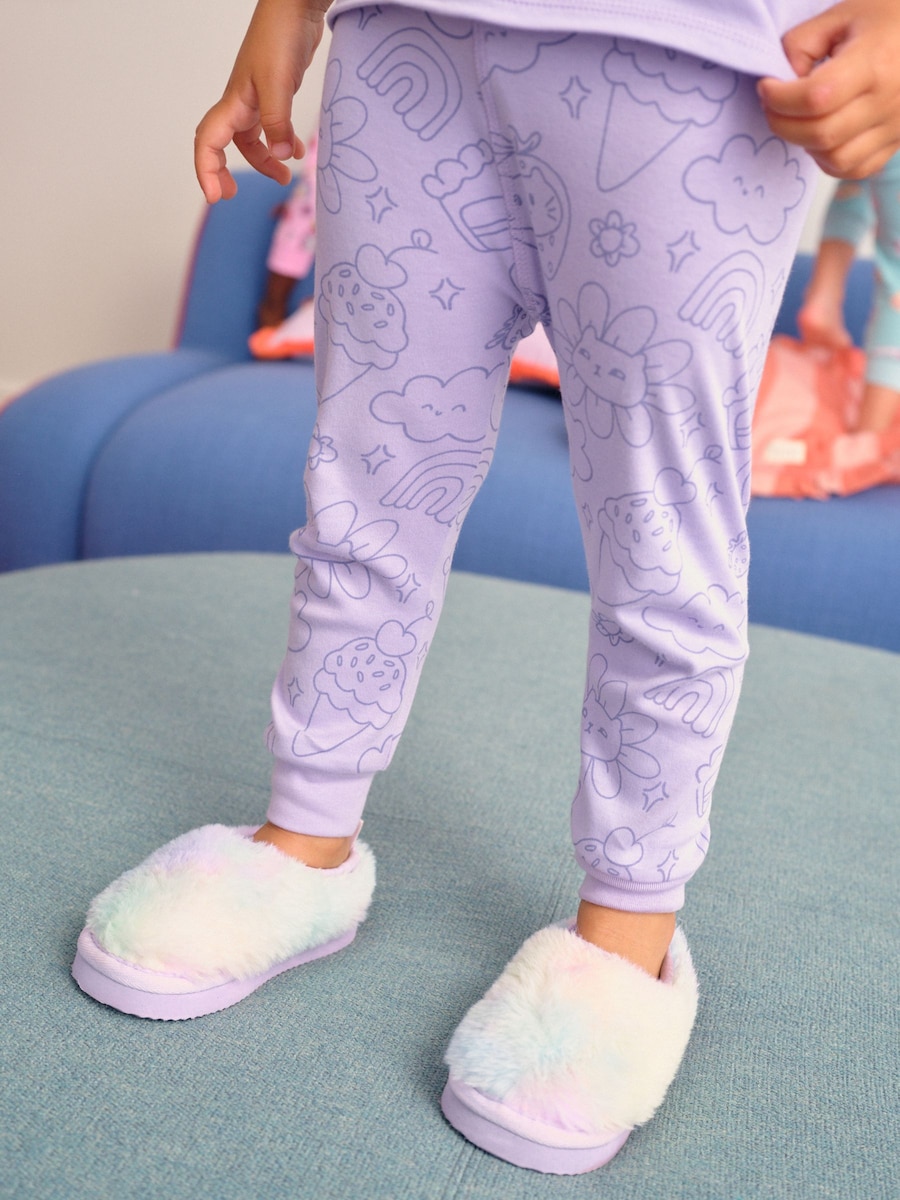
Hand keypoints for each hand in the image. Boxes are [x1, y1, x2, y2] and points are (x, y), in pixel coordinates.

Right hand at [194, 0, 330, 202]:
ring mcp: (256, 99)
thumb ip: (278, 122)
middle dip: (222, 171)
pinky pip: (270, 128)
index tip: (216, 197)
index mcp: (234, 103)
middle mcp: (240, 103)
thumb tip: (280, 157)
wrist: (296, 7)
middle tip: (231, 195)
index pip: (208, 142)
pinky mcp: (275, 94)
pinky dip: (280, 144)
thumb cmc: (280, 36)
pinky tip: (296, 152)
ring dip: (263, 161)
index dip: (206, 171)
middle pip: (222, 145)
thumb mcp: (279, 82)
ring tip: (284, 178)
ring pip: (250, 139)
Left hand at [758, 0, 899, 178]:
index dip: (780, 98)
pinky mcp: (896, 142)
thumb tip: (780, 83)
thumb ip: (801, 45)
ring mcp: (895, 126)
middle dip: (783, 124)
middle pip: (821, 134)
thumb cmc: (885, 19)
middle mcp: (888, 100)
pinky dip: (829, 160)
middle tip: (774, 106)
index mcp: (875, 62)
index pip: (816, 97)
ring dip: (805, 144)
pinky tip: (822, 137)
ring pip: (836, 160)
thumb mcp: (840, 16)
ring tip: (800, 120)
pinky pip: (854, 169)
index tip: (767, 87)